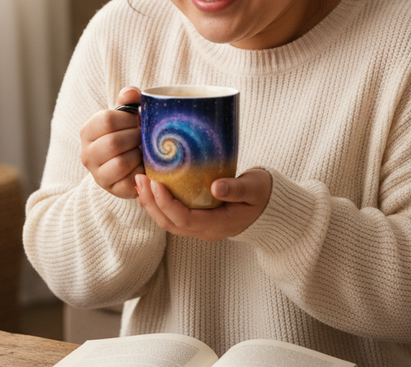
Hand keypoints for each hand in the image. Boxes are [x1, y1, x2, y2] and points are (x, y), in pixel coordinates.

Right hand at [79, 87, 143, 198]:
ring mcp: (97, 174)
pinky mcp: (112, 189)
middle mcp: (87, 154)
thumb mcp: (127, 115)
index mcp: (87, 132)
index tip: (138, 121)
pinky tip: (144, 165)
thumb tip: (130, 93)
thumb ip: (129, 100)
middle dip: (135, 137)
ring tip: (143, 150)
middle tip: (144, 137)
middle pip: (114, 142)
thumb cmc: (129, 135)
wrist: (131, 165)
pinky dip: (141, 172)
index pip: (106, 119)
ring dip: (139, 155)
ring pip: (121, 162)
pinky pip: (130, 180)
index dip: (128, 119)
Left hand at [134, 170, 271, 241]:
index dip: (166, 203)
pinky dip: (159, 204)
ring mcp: (201, 228)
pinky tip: (152, 188)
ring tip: (140, 182)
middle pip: (170, 223)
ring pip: (168, 222)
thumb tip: (215, 186)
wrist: (270, 209)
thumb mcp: (254, 189)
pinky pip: (173, 216)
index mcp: (218, 225)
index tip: (155, 183)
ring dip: (151, 204)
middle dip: (151, 203)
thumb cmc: (263, 195)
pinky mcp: (198, 220)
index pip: (184, 219)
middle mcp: (205, 230)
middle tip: (140, 178)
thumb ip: (236, 188)